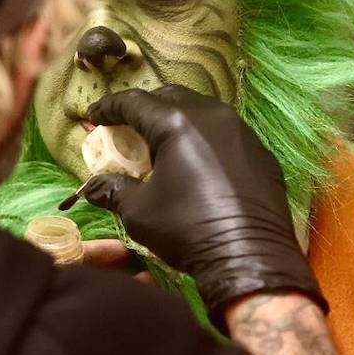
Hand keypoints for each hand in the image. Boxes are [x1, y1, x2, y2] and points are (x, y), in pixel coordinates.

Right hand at [81, 85, 322, 320]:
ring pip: (203, 111)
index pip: (135, 102)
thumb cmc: (186, 229)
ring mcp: (242, 131)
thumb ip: (112, 190)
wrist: (250, 256)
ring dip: (179, 120)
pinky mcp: (261, 151)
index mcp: (177, 124)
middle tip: (129, 127)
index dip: (109, 107)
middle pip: (171, 98)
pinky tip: (199, 161)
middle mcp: (212, 116)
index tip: (94, 116)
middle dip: (146, 108)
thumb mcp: (138, 212)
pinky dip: (206, 139)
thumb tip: (92, 186)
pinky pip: (227, 133)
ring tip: (163, 142)